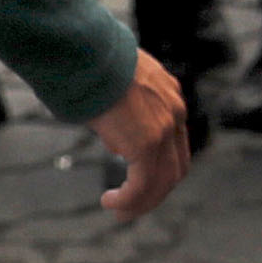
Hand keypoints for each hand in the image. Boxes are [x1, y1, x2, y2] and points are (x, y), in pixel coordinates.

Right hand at [91, 52, 193, 220]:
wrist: (86, 50)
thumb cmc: (88, 62)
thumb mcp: (114, 87)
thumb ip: (123, 113)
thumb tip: (116, 142)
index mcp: (169, 95)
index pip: (174, 142)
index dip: (159, 165)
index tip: (138, 179)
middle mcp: (174, 112)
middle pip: (175, 166)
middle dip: (155, 190)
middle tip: (132, 205)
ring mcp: (165, 128)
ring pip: (163, 181)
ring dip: (142, 202)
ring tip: (119, 212)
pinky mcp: (148, 143)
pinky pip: (143, 184)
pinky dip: (130, 200)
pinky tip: (111, 202)